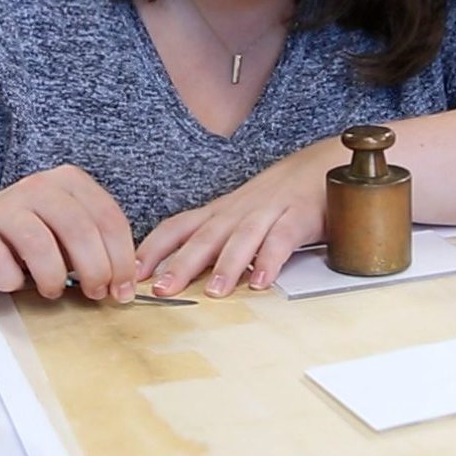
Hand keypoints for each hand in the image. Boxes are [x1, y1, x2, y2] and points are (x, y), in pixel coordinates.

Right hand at [0, 165, 136, 301]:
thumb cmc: (32, 239)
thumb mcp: (70, 235)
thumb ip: (98, 248)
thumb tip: (124, 283)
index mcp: (71, 181)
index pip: (109, 218)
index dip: (122, 259)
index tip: (123, 289)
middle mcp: (39, 185)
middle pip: (80, 230)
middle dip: (95, 270)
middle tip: (94, 293)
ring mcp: (5, 203)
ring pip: (40, 244)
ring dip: (53, 278)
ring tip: (53, 290)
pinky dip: (11, 281)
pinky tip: (14, 283)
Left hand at [136, 137, 338, 297]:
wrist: (323, 164)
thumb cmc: (278, 198)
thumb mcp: (240, 217)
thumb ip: (215, 243)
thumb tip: (178, 276)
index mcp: (220, 212)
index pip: (177, 227)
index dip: (153, 249)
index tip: (131, 274)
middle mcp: (238, 211)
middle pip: (204, 237)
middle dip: (180, 264)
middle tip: (161, 291)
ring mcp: (268, 211)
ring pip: (242, 237)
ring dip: (226, 264)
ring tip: (213, 292)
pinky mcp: (299, 215)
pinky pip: (282, 239)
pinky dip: (271, 259)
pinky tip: (261, 281)